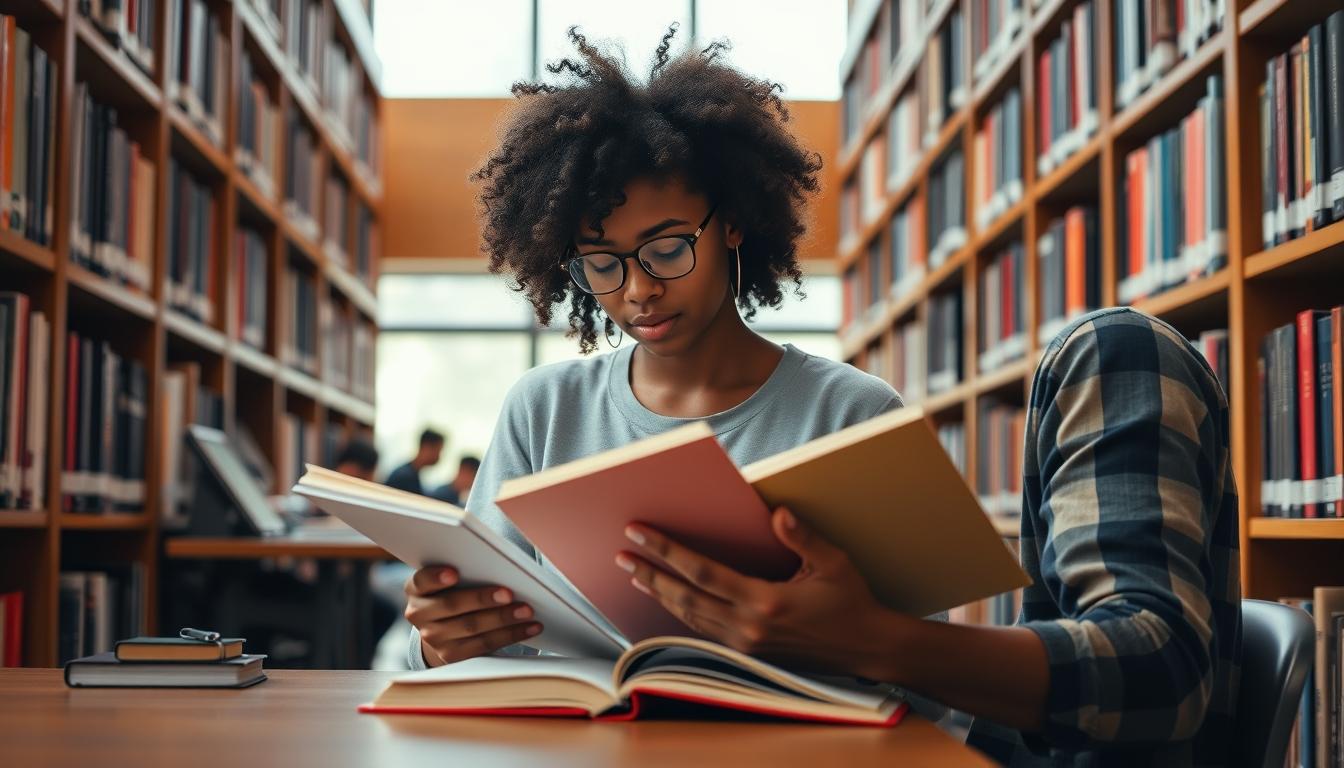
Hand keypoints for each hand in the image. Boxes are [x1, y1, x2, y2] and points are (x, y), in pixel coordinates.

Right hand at [404, 566, 541, 666]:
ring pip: (471, 627)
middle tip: (509, 593)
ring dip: (503, 618)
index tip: (455, 573)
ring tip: (527, 610)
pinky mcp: (452, 656)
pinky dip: (511, 635)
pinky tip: (530, 627)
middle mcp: (419, 614)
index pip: (422, 581)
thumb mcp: (450, 580)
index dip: (436, 577)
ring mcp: (434, 638)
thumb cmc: (455, 591)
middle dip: (482, 599)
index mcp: (417, 589)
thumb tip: (497, 565)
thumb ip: (465, 571)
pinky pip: (484, 645)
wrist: (444, 627)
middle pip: (452, 605)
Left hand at [615, 507, 897, 677]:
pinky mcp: (748, 652)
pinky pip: (704, 629)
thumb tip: (778, 513)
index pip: (702, 572)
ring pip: (690, 616)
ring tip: (636, 574)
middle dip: (650, 573)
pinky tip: (668, 599)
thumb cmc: (851, 601)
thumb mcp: (834, 563)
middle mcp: (748, 626)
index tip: (640, 534)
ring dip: (660, 594)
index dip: (667, 551)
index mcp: (766, 601)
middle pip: (685, 597)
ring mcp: (745, 643)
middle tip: (622, 554)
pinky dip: (680, 612)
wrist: (865, 647)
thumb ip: (804, 537)